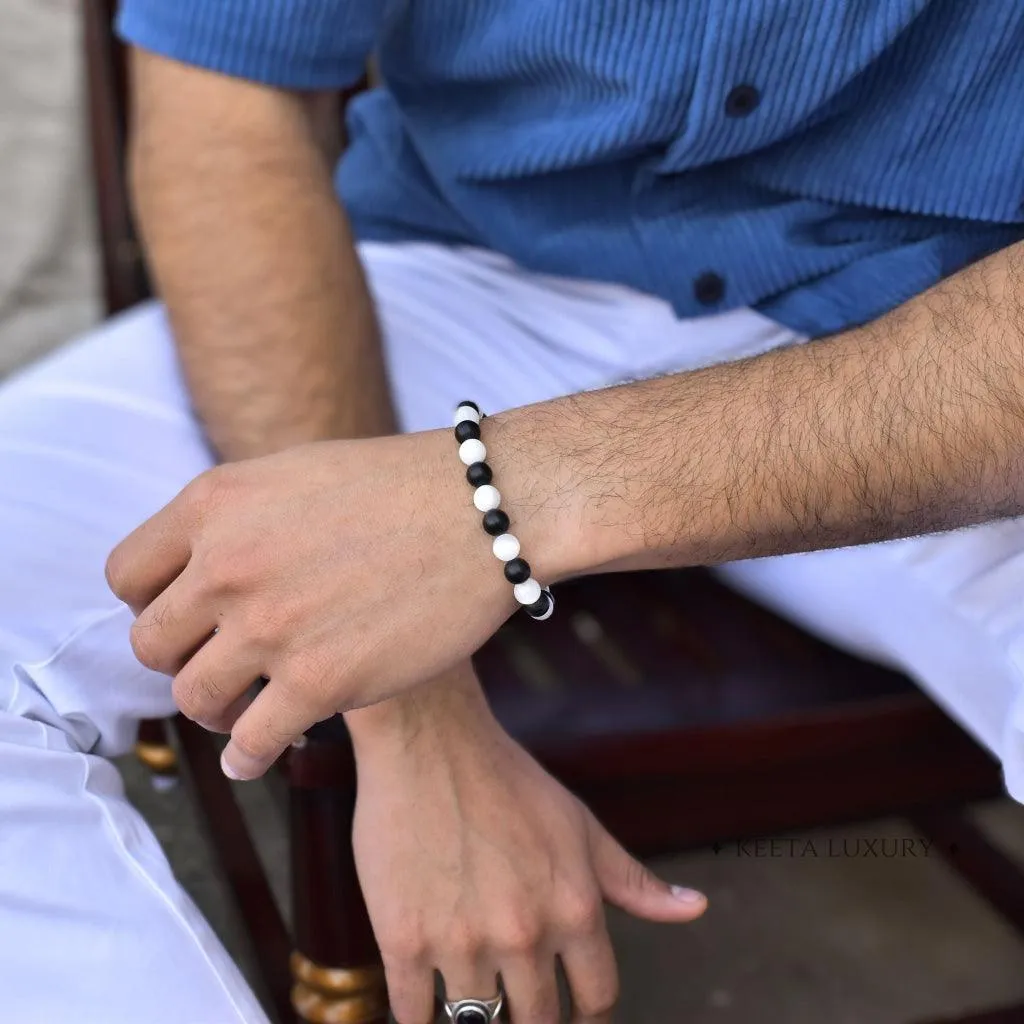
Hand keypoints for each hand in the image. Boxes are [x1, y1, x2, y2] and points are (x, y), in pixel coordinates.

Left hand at [105, 428, 565, 779]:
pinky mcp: (322, 682)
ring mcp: (272, 627)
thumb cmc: (399, 487)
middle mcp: (228, 565)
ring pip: (195, 697)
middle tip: (217, 666)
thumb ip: (235, 521)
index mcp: (214, 504)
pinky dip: (248, 758)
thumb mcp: (294, 475)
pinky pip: (251, 744)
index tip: (185, 621)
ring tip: (242, 712)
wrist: (484, 507)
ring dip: (215, 710)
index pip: (125, 576)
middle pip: (151, 644)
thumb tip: (198, 573)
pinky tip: (258, 757)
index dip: (150, 605)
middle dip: (181, 659)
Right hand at [348, 667, 706, 1023]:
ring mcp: (462, 942)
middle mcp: (524, 935)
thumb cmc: (508, 781)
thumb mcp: (581, 827)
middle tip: (517, 998)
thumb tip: (695, 909)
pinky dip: (421, 1015)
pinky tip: (424, 1001)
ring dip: (477, 1012)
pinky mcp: (404, 940)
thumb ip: (634, 881)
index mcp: (575, 909)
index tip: (570, 1012)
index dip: (587, 1014)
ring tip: (473, 986)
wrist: (430, 742)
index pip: (597, 1000)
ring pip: (476, 1021)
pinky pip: (415, 1014)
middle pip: (537, 1021)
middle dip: (531, 1015)